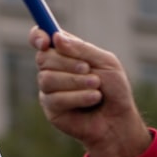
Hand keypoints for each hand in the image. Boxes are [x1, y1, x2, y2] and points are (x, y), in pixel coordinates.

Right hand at [31, 27, 151, 156]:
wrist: (118, 120)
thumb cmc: (114, 90)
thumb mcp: (105, 62)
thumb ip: (82, 49)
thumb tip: (56, 38)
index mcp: (65, 53)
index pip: (41, 38)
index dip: (38, 36)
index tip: (46, 41)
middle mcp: (53, 70)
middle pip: (43, 58)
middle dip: (67, 63)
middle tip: (88, 69)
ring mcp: (49, 90)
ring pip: (46, 79)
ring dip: (75, 81)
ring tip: (96, 87)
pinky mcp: (51, 109)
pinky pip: (54, 98)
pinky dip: (78, 97)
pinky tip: (93, 99)